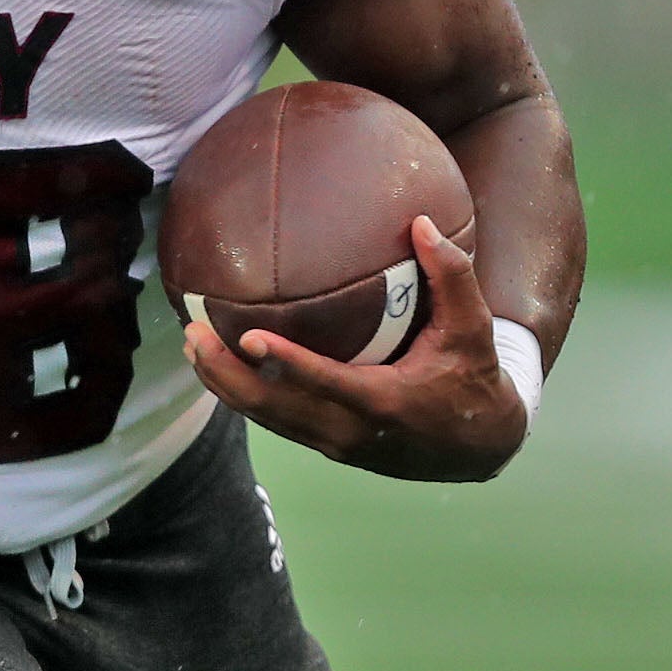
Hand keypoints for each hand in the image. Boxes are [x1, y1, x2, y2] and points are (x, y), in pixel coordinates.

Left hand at [183, 215, 527, 480]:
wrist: (480, 448)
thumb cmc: (474, 377)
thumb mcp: (472, 328)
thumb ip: (452, 275)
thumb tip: (423, 222)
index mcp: (385, 402)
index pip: (326, 383)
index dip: (286, 364)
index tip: (248, 337)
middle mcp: (352, 431)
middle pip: (275, 409)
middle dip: (227, 376)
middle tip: (192, 334)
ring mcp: (337, 444)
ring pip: (268, 420)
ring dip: (225, 387)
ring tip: (191, 346)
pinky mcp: (329, 447)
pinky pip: (277, 423)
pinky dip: (244, 398)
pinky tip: (218, 366)